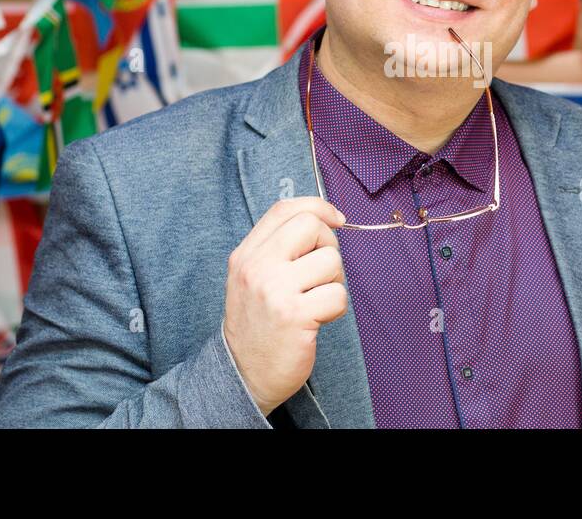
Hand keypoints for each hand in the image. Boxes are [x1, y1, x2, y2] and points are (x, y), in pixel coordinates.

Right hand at [221, 197, 348, 415]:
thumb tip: (326, 218)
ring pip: (332, 261)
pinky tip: (317, 319)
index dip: (318, 207)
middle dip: (328, 246)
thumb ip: (278, 247)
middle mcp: (257, 268)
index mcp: (246, 254)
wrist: (243, 374)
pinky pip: (338, 295)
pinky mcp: (296, 316)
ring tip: (314, 300)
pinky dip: (335, 308)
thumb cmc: (258, 323)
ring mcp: (275, 291)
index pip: (285, 209)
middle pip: (312, 226)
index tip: (336, 220)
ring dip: (333, 282)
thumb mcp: (253, 277)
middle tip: (320, 274)